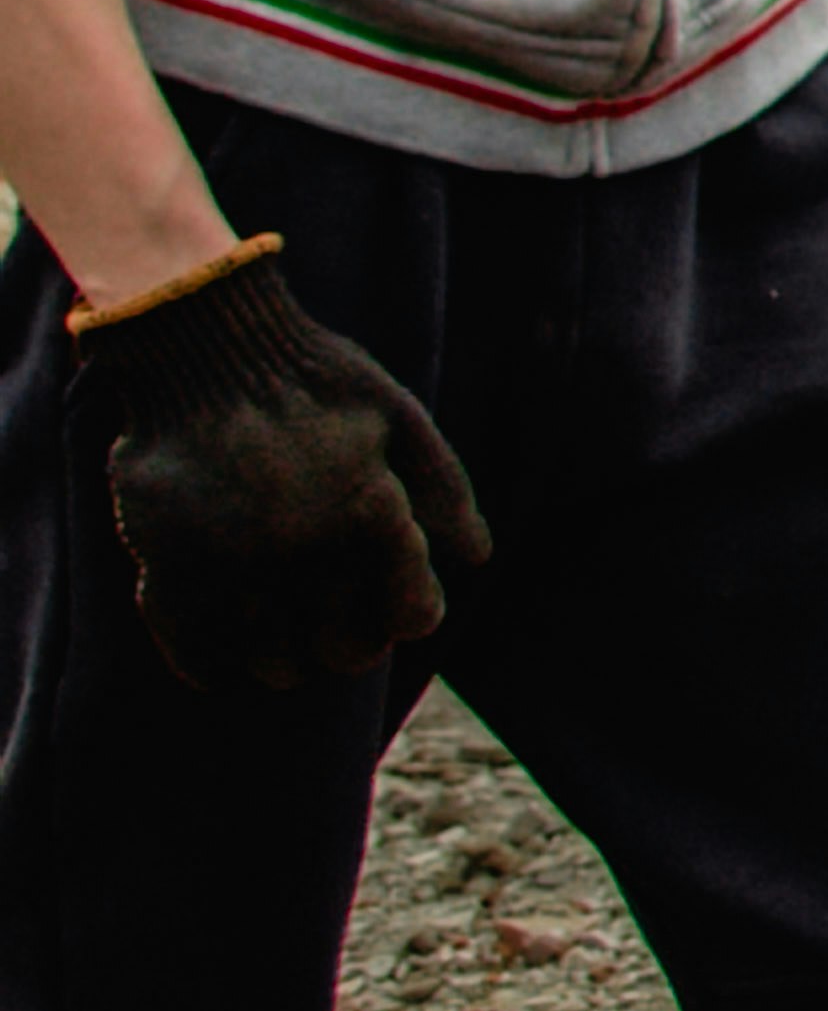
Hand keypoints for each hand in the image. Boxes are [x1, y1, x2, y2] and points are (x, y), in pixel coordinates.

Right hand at [74, 244, 488, 692]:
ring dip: (281, 661)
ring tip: (280, 644)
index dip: (407, 618)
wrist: (202, 345)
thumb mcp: (399, 417)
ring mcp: (235, 560)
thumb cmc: (313, 380)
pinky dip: (210, 666)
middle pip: (344, 651)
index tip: (394, 613)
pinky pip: (194, 650)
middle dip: (348, 647)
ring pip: (272, 662)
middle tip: (336, 631)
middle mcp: (307, 545)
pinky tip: (219, 660)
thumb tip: (475, 559)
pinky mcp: (169, 564)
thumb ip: (444, 488)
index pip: (411, 614)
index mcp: (372, 510)